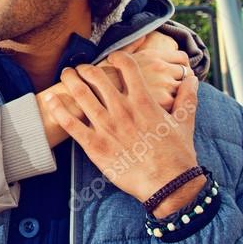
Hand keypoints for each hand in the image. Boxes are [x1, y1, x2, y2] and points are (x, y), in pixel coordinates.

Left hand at [48, 52, 202, 216]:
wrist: (168, 185)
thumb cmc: (177, 155)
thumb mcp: (185, 122)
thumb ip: (187, 97)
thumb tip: (192, 79)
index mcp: (144, 101)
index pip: (126, 67)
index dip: (116, 57)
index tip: (111, 58)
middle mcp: (122, 110)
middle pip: (97, 77)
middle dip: (86, 68)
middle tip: (81, 68)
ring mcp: (107, 127)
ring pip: (81, 95)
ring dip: (70, 80)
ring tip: (65, 75)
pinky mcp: (94, 145)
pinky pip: (70, 123)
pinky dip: (58, 109)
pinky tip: (50, 99)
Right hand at [106, 32, 190, 110]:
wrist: (95, 97)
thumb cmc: (104, 78)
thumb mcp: (117, 57)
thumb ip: (133, 45)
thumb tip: (142, 35)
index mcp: (153, 56)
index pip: (182, 58)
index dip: (182, 66)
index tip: (178, 73)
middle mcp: (161, 68)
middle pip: (186, 74)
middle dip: (182, 81)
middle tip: (175, 89)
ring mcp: (163, 85)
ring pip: (183, 90)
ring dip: (178, 95)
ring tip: (167, 101)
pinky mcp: (162, 104)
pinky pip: (177, 105)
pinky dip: (172, 109)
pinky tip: (162, 112)